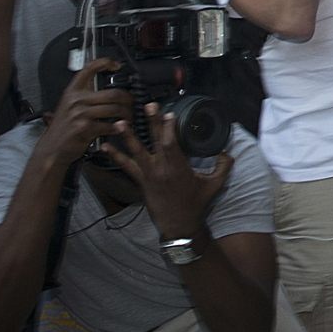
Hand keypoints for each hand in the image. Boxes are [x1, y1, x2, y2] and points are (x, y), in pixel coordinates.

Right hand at [36, 61, 135, 165]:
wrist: (51, 148)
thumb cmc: (63, 129)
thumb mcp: (68, 106)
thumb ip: (84, 96)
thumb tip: (107, 89)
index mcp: (72, 91)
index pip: (88, 69)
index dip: (104, 63)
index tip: (116, 65)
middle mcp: (76, 100)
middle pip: (113, 93)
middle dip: (128, 99)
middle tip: (132, 104)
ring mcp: (80, 114)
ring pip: (115, 109)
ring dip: (126, 115)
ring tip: (128, 118)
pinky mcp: (85, 128)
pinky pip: (110, 125)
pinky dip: (117, 128)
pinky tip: (118, 129)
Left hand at [102, 106, 233, 239]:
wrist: (179, 225)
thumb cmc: (196, 204)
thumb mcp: (214, 185)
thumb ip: (223, 167)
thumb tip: (228, 153)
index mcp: (179, 167)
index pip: (172, 143)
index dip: (169, 127)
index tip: (168, 113)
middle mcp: (161, 169)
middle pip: (155, 142)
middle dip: (152, 122)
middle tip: (148, 106)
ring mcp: (149, 175)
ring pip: (136, 152)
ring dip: (127, 137)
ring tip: (118, 122)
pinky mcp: (141, 181)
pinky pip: (126, 166)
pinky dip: (115, 156)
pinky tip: (104, 146)